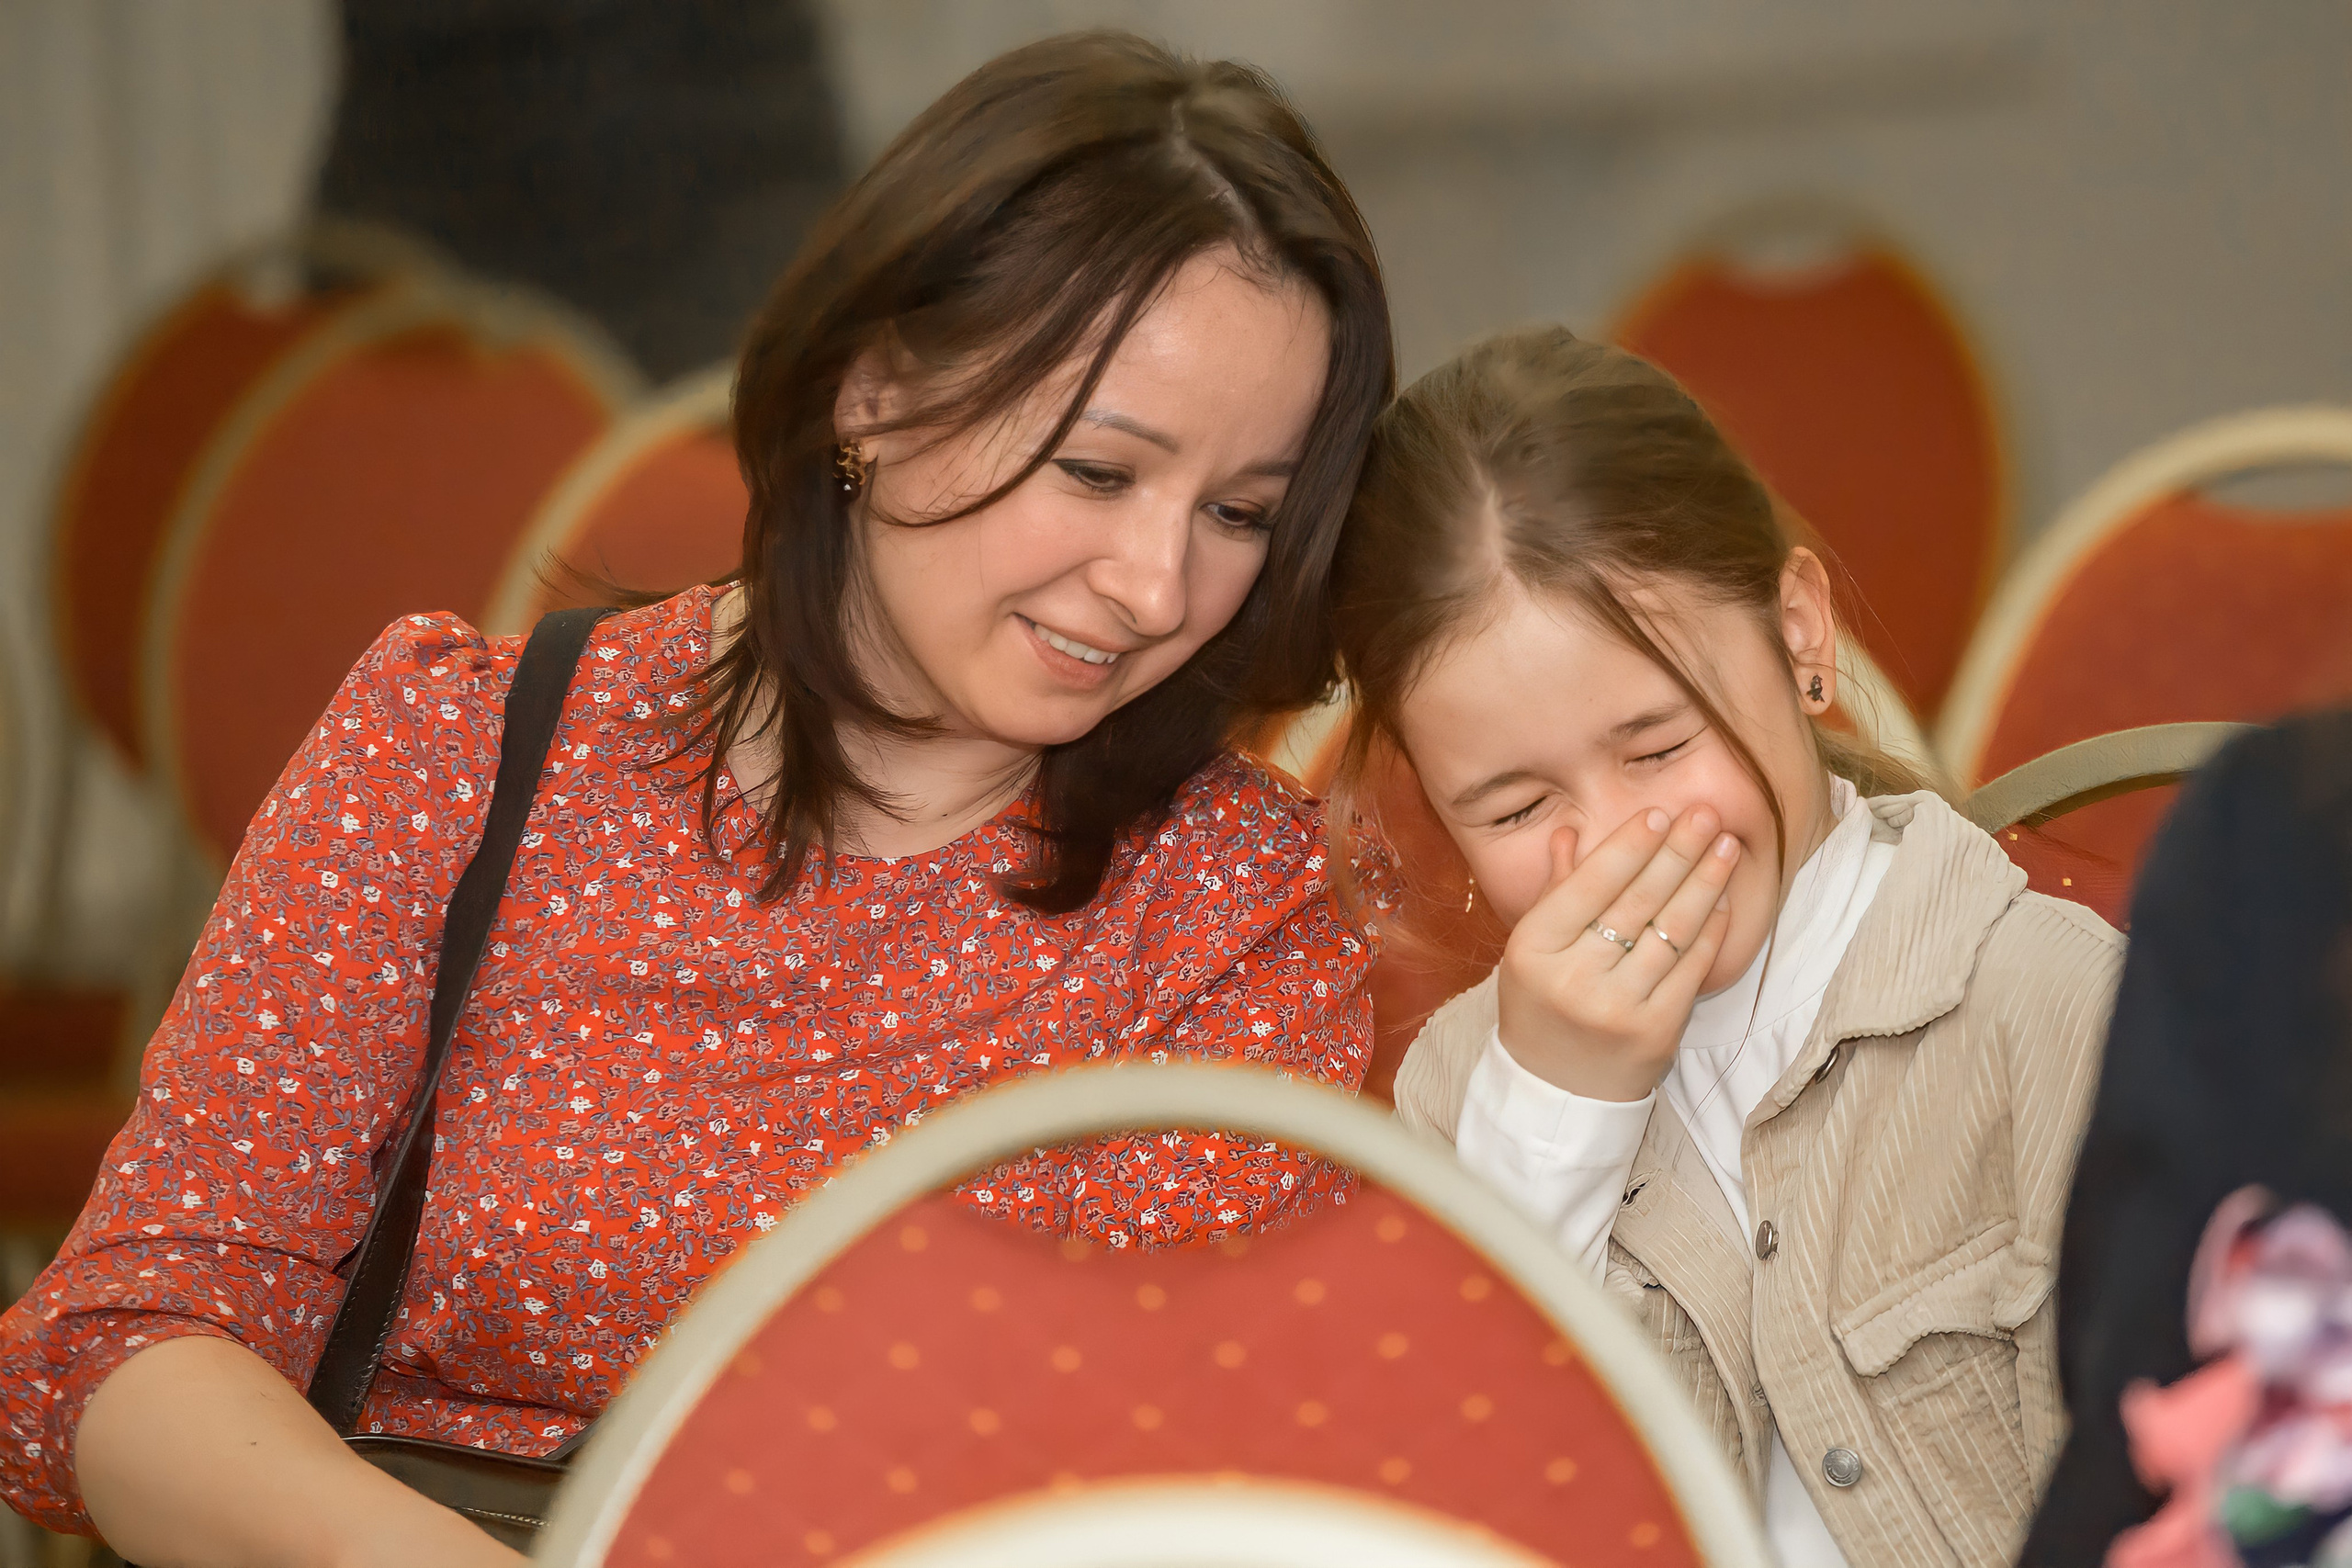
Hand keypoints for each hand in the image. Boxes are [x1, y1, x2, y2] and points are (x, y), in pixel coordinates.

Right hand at [1494, 805, 1741, 1101]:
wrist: (1557, 1090)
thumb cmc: (1542, 1006)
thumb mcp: (1532, 950)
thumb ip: (1555, 891)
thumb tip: (1571, 832)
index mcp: (1532, 949)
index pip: (1589, 884)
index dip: (1628, 847)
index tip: (1658, 814)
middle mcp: (1572, 978)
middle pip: (1636, 902)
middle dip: (1676, 852)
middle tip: (1705, 814)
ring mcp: (1616, 1008)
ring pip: (1670, 931)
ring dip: (1704, 883)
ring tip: (1725, 846)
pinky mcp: (1654, 1032)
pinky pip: (1691, 969)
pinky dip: (1710, 931)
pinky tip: (1722, 901)